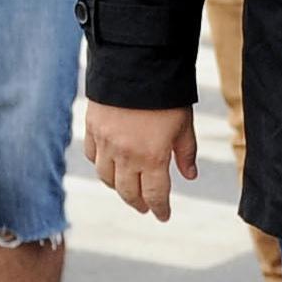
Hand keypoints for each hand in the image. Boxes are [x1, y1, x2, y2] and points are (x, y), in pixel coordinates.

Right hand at [86, 103, 196, 220]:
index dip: (160, 208)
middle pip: (128, 192)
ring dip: (118, 187)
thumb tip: (189, 176)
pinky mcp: (92, 129)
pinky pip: (93, 156)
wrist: (135, 65)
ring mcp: (105, 143)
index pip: (154, 194)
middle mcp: (125, 156)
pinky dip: (101, 165)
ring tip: (128, 188)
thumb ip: (186, 153)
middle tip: (146, 207)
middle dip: (138, 203)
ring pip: (106, 177)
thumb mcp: (184, 124)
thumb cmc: (166, 95)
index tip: (163, 216)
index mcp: (152, 158)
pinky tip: (109, 166)